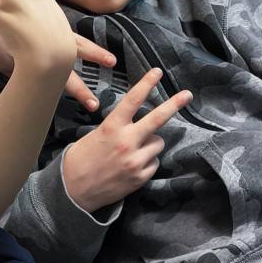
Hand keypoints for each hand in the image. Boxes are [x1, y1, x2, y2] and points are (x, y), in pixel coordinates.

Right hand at [61, 69, 191, 212]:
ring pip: (158, 143)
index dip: (146, 83)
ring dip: (151, 143)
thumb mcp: (96, 134)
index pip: (133, 100)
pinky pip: (154, 162)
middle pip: (157, 119)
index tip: (157, 72)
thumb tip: (138, 122)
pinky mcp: (141, 176)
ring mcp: (135, 160)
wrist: (74, 190)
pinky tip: (133, 165)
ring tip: (134, 150)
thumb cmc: (82, 159)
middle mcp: (126, 141)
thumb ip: (118, 126)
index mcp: (112, 127)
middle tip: (187, 95)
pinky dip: (148, 161)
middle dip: (174, 104)